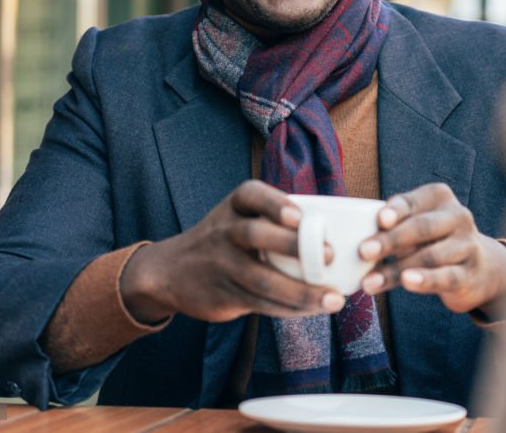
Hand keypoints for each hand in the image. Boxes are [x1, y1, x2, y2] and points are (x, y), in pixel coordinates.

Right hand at [120, 180, 344, 323]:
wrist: (170, 271)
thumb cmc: (224, 240)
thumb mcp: (238, 217)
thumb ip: (273, 221)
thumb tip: (335, 236)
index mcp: (235, 206)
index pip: (252, 195)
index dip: (275, 204)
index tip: (298, 216)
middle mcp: (225, 231)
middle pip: (255, 235)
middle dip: (293, 245)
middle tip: (330, 255)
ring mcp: (222, 264)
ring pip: (262, 279)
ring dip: (301, 292)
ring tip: (333, 300)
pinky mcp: (224, 294)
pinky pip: (260, 303)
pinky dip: (289, 309)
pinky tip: (312, 310)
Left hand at [357, 183, 505, 315]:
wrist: (479, 269)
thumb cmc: (432, 242)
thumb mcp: (415, 227)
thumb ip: (392, 229)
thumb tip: (356, 244)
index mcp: (438, 197)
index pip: (413, 202)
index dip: (396, 210)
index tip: (380, 220)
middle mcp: (458, 216)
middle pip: (422, 227)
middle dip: (391, 240)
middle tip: (364, 251)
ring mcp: (468, 245)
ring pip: (430, 256)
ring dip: (396, 270)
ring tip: (370, 282)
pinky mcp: (470, 274)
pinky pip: (446, 277)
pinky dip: (425, 280)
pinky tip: (408, 283)